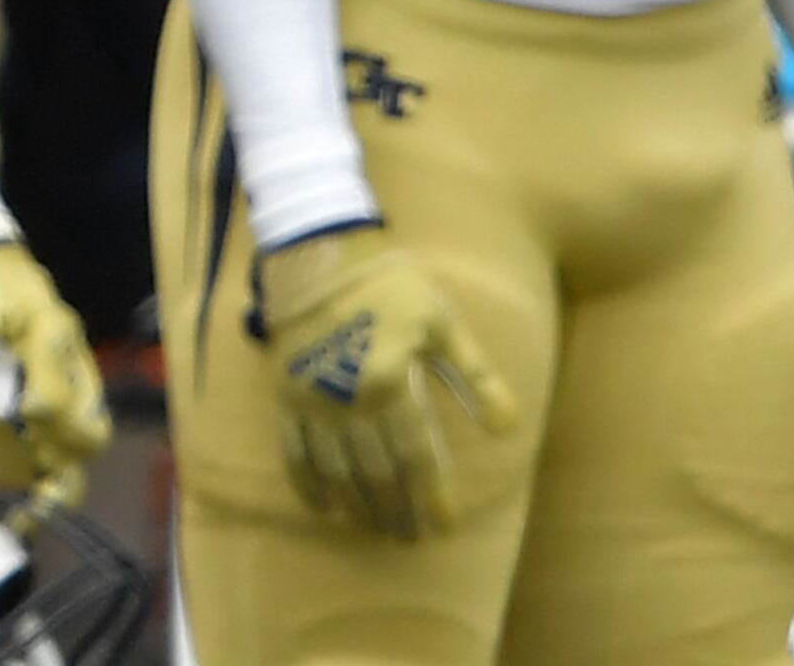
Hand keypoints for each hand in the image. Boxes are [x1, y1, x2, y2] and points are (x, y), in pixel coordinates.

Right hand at [252, 223, 515, 538]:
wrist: (319, 256)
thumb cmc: (391, 287)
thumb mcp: (443, 323)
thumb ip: (476, 377)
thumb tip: (506, 429)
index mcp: (390, 382)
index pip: (414, 456)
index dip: (430, 496)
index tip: (443, 524)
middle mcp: (348, 400)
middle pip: (376, 472)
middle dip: (396, 510)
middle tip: (411, 537)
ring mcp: (312, 401)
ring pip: (336, 470)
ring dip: (358, 505)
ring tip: (376, 529)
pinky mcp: (286, 395)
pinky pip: (295, 451)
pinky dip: (308, 484)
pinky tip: (324, 506)